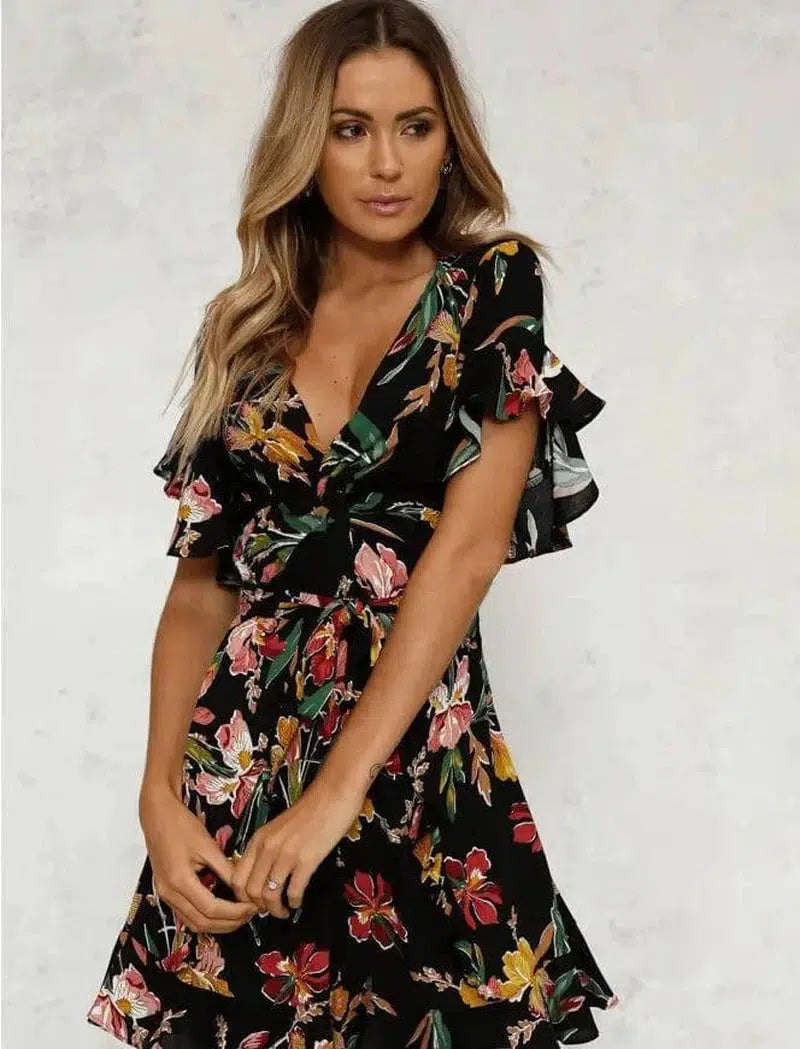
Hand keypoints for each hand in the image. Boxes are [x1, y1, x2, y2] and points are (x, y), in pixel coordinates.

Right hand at [138, 783, 258, 933]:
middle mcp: (169, 893)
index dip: (234, 912)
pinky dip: (204, 918)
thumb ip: (226, 869)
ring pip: (192, 923)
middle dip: (228, 923)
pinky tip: (221, 912)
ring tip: (239, 916)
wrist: (157, 815)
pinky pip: (186, 915)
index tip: (252, 907)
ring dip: (217, 925)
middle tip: (250, 914)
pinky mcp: (165, 892)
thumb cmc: (182, 825)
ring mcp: (165, 895)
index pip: (211, 908)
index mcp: (180, 880)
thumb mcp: (208, 845)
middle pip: (202, 922)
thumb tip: (245, 887)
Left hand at [231, 780, 365, 917]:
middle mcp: (268, 847)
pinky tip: (298, 901)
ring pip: (270, 895)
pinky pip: (293, 891)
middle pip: (251, 891)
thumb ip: (266, 849)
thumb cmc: (307, 812)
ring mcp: (286, 854)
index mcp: (258, 839)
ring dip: (276, 910)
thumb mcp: (277, 828)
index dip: (242, 897)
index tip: (254, 903)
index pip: (237, 878)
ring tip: (284, 911)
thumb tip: (260, 877)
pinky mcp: (307, 860)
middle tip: (270, 910)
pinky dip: (294, 902)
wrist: (332, 795)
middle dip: (259, 907)